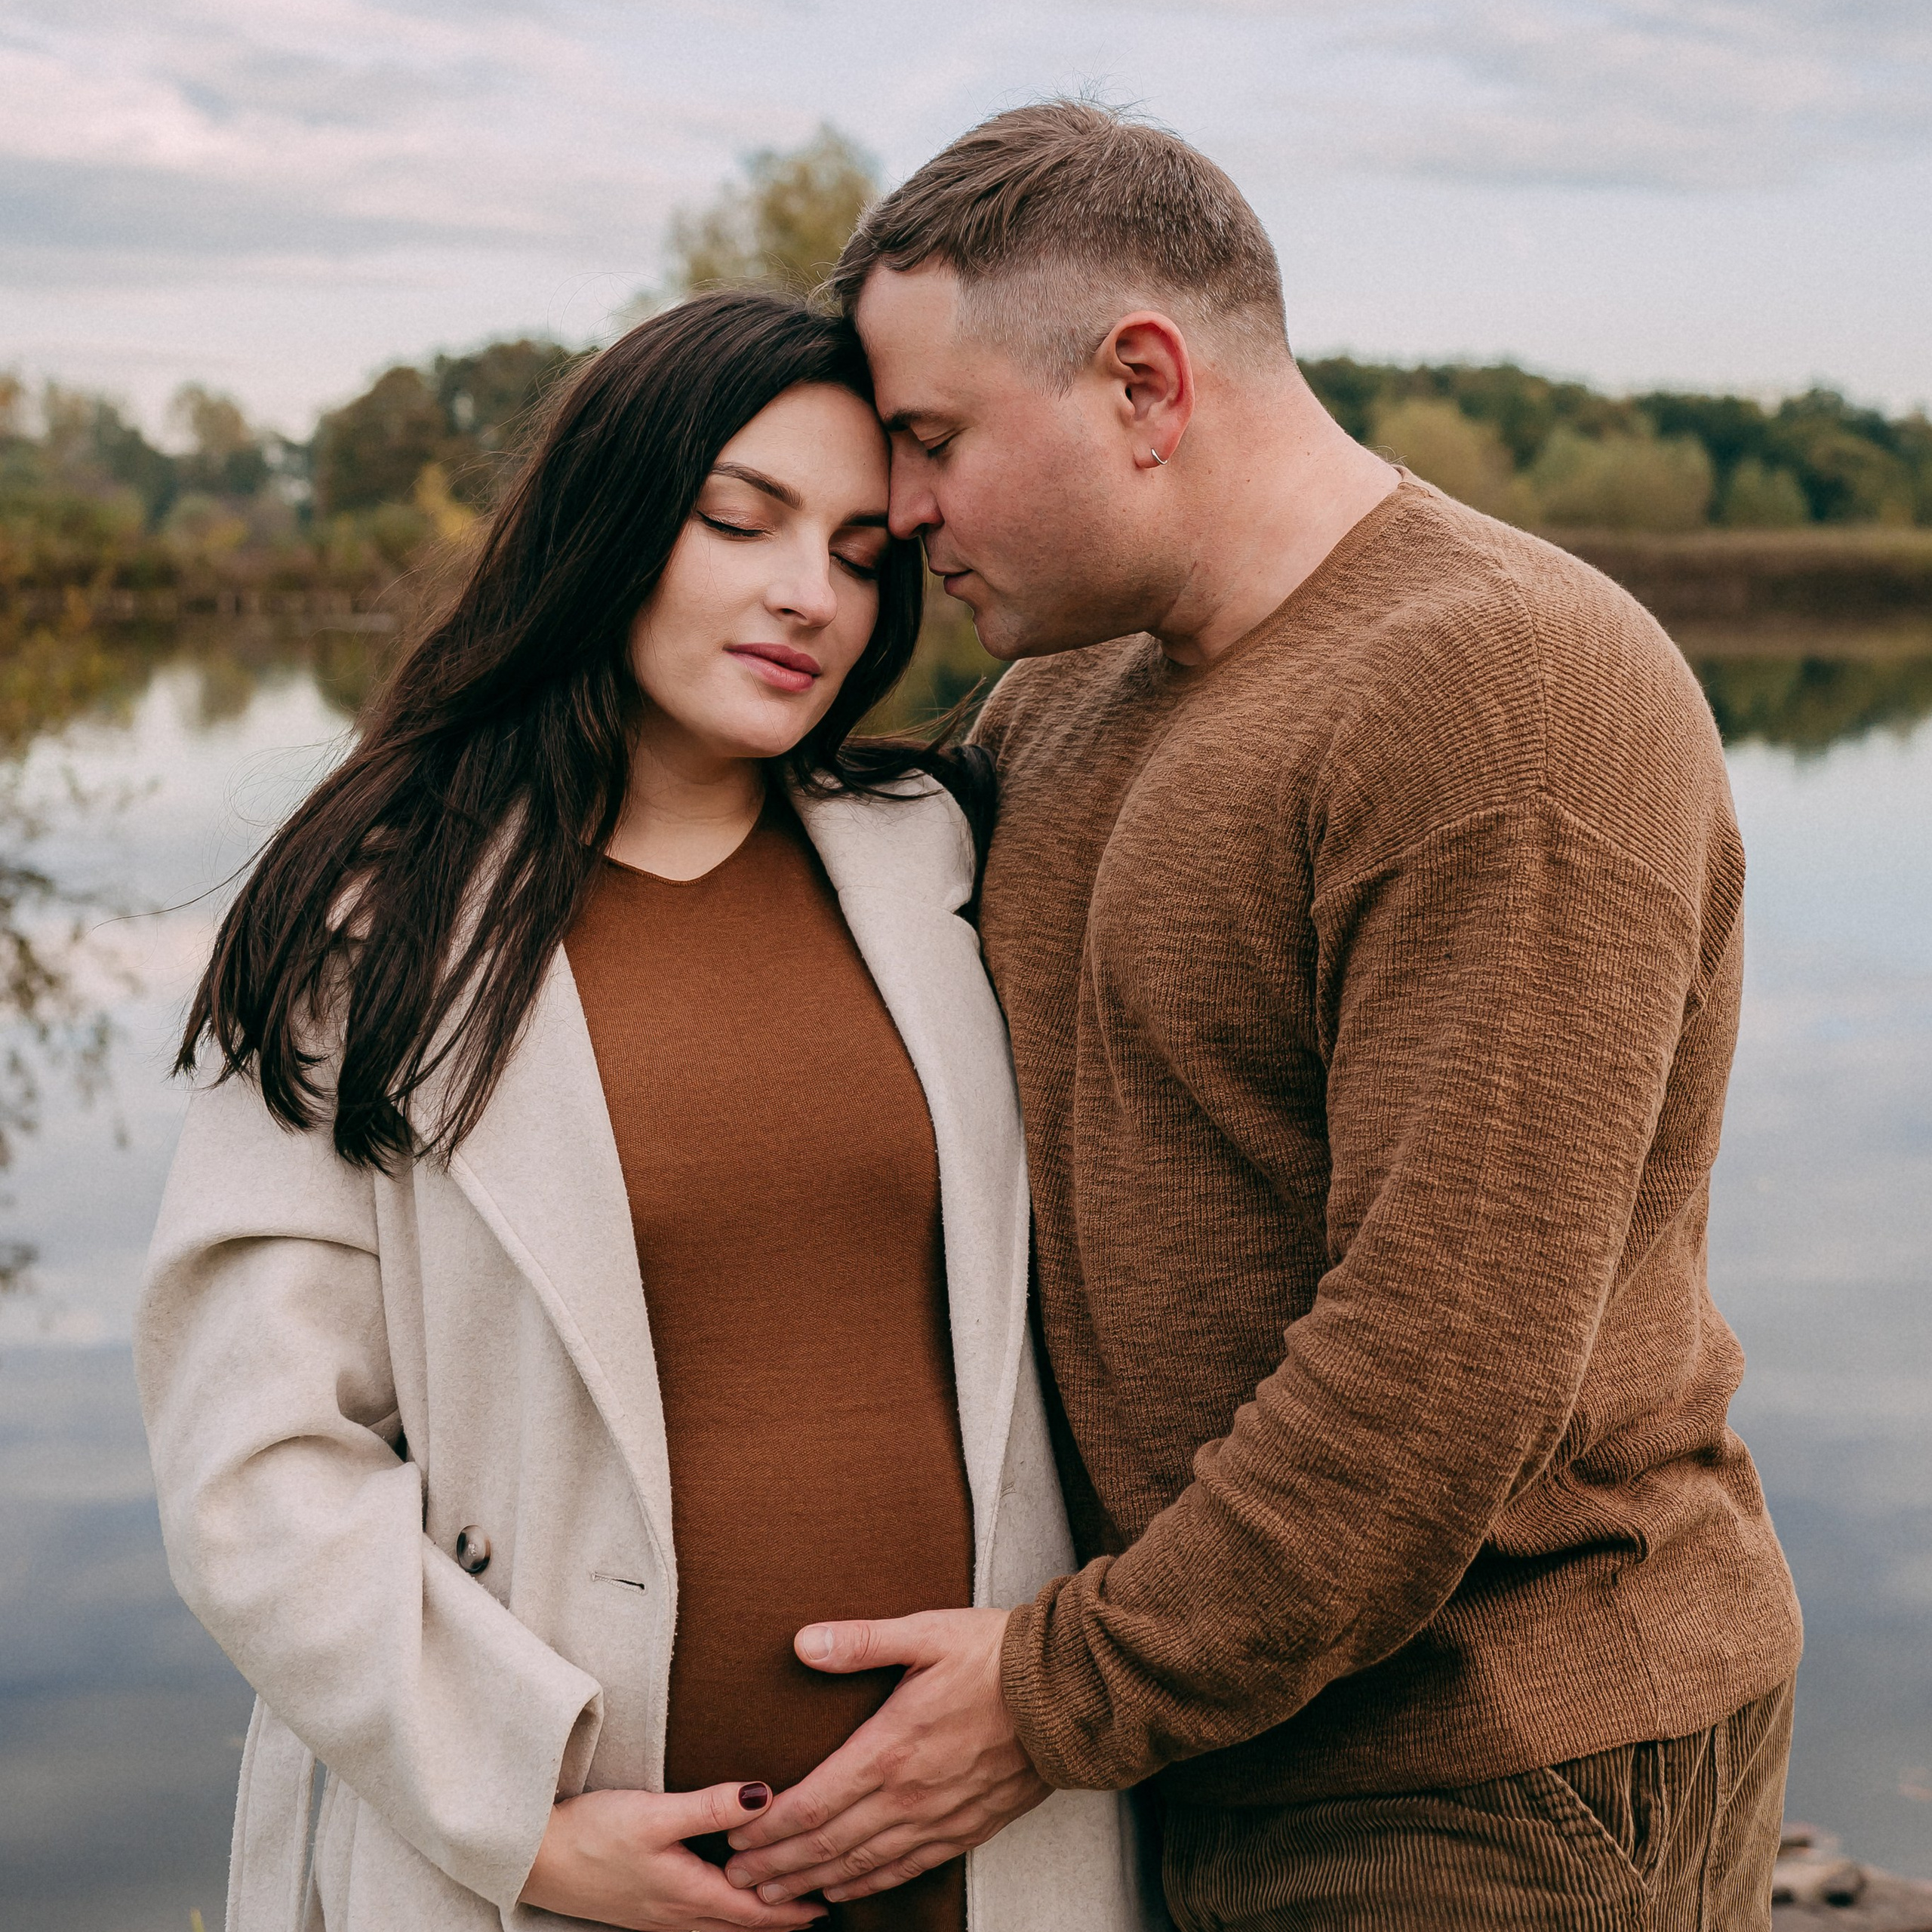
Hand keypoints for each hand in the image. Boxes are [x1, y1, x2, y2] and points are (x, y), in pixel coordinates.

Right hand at [520, 1782, 828, 1930]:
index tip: (823, 1903)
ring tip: (778, 1908)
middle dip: (777, 1919)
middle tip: (815, 1908)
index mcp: (686, 1894)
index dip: (789, 1909)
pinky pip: (694, 1919)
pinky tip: (719, 1901)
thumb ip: (711, 1806)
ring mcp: (654, 1914)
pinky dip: (721, 1914)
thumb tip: (767, 1796)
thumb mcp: (655, 1814)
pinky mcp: (638, 1905)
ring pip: (716, 1925)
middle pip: (738, 1924)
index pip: (751, 1910)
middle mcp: (674, 1914)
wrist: (533, 1856)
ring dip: (749, 1919)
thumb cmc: (591, 1834)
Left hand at [722, 1608, 1049, 1905]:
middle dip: (777, 1867)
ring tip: (774, 1898)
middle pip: (827, 1845)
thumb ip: (861, 1641)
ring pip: (861, 1865)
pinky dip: (868, 1885)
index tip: (735, 1841)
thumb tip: (803, 1641)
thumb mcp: (925, 1633)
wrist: (1067, 1691)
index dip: (768, 1829)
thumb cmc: (995, 1655)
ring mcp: (938, 1818)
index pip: (811, 1804)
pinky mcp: (967, 1828)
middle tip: (738, 1881)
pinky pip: (906, 1869)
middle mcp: (908, 1795)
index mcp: (889, 1748)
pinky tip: (846, 1891)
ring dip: (812, 1883)